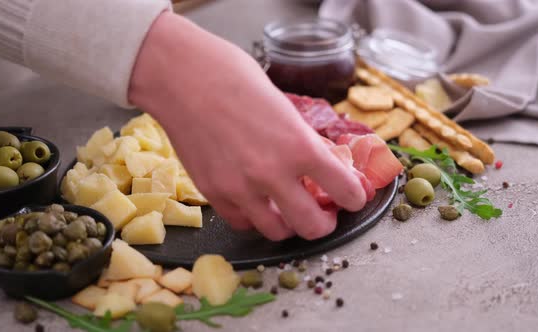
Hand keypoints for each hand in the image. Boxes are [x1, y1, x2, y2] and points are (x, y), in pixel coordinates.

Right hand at [129, 12, 365, 239]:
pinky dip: (255, 218)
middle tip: (324, 217)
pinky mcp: (213, 193)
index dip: (356, 198)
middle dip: (324, 224)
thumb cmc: (234, 78)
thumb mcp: (284, 108)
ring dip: (288, 225)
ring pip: (276, 232)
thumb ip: (302, 142)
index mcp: (299, 145)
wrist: (182, 76)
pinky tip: (256, 202)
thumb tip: (319, 164)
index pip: (345, 189)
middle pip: (312, 227)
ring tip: (287, 211)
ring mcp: (240, 188)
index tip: (355, 198)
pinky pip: (243, 222)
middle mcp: (272, 173)